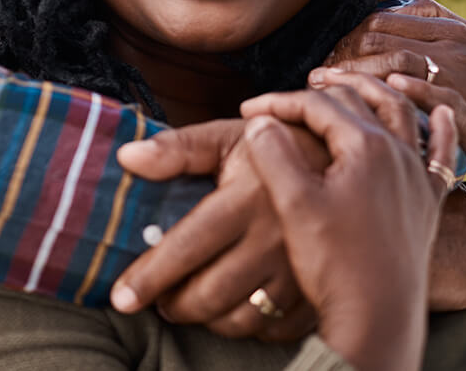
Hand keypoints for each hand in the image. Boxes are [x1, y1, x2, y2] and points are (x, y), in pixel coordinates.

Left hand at [112, 119, 316, 340]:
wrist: (343, 164)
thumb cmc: (273, 148)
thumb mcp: (225, 136)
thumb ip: (176, 148)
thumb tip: (127, 158)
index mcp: (247, 198)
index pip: (189, 246)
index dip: (151, 275)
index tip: (122, 297)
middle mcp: (275, 238)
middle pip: (211, 293)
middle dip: (175, 304)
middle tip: (158, 301)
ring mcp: (300, 269)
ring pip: (241, 318)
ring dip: (207, 319)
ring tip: (188, 304)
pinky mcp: (317, 290)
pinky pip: (274, 328)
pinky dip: (246, 326)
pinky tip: (231, 308)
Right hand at [240, 84, 457, 370]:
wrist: (377, 318)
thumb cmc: (335, 262)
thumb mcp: (293, 204)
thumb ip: (273, 152)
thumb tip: (260, 121)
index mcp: (365, 146)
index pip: (315, 104)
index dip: (277, 103)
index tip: (247, 111)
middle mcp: (398, 152)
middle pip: (356, 99)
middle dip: (317, 92)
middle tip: (288, 97)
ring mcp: (417, 176)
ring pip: (400, 113)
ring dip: (373, 90)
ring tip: (349, 83)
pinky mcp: (428, 201)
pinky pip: (442, 154)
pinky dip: (442, 129)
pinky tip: (442, 114)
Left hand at [320, 0, 465, 200]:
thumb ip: (432, 31)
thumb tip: (385, 8)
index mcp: (452, 27)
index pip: (382, 18)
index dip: (345, 36)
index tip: (325, 55)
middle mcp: (458, 45)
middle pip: (381, 36)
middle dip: (341, 54)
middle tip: (316, 75)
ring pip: (396, 60)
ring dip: (353, 74)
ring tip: (324, 87)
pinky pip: (433, 94)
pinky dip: (404, 89)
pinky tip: (379, 93)